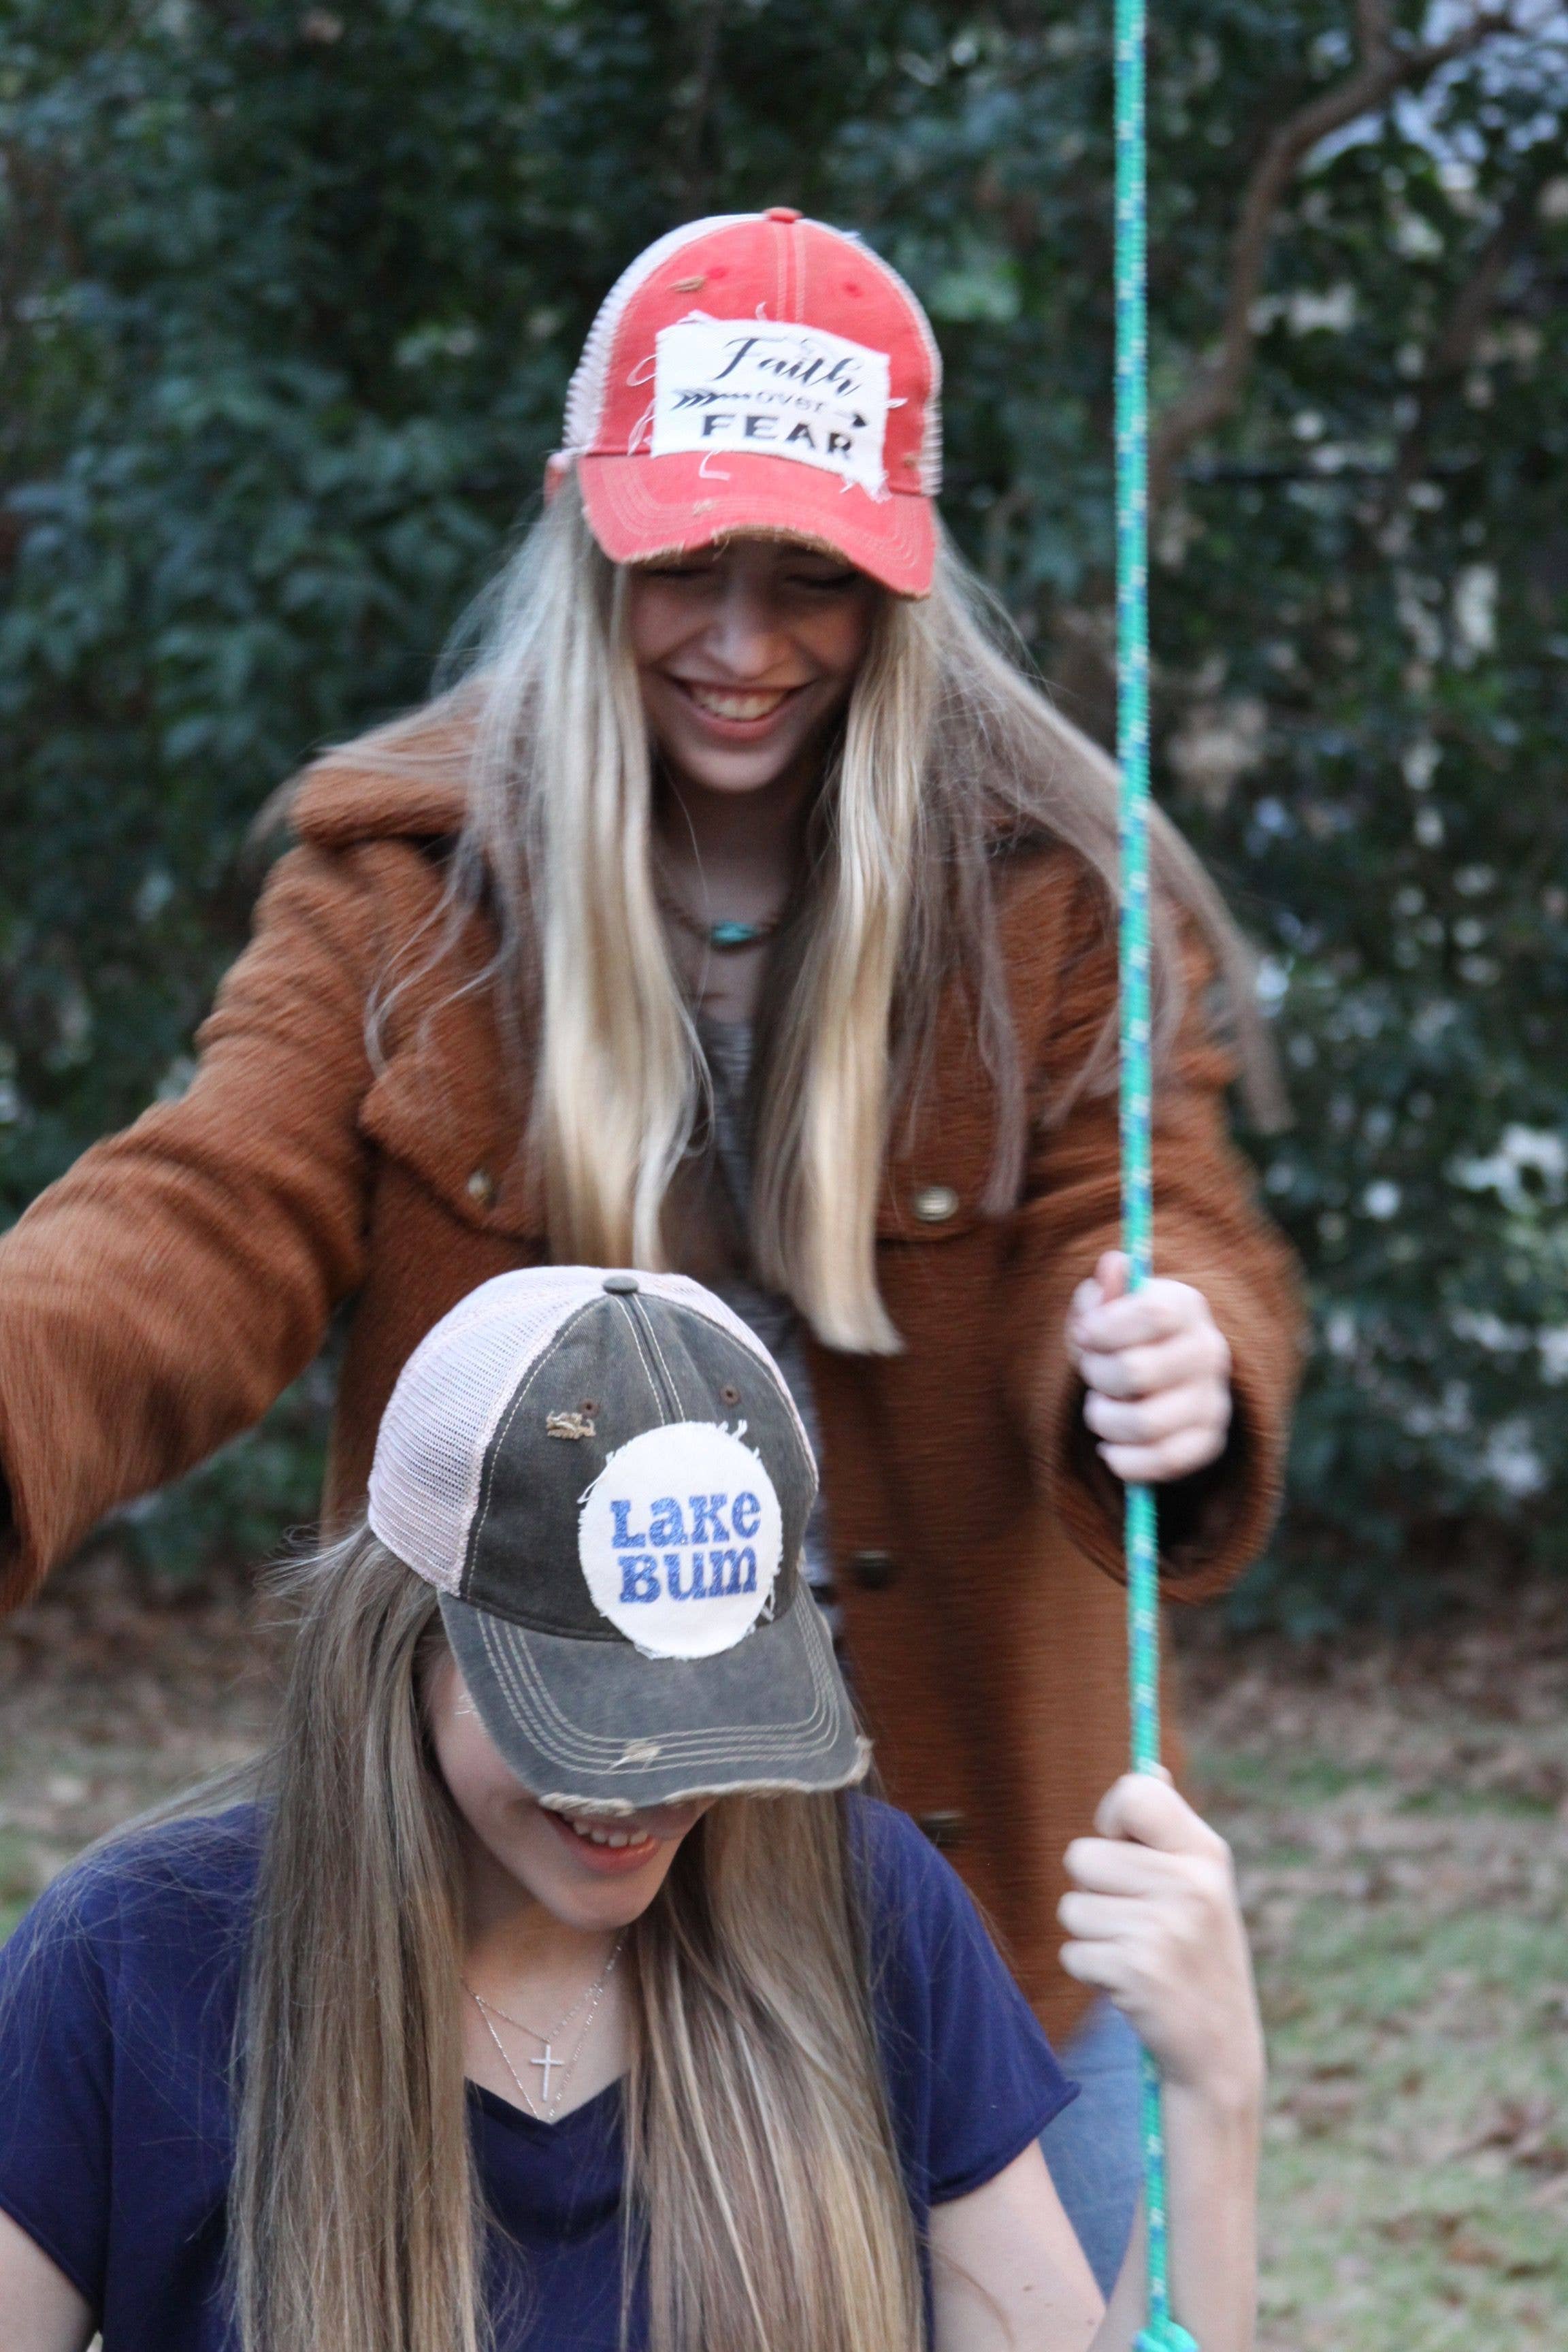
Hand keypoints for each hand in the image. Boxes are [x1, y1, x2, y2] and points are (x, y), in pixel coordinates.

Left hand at [1058, 1772, 1262, 2107]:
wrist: (1220, 2052)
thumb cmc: (1197, 1956)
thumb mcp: (1201, 1885)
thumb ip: (1168, 1827)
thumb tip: (1148, 1763)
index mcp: (1206, 1853)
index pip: (1136, 1792)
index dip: (1112, 1816)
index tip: (1121, 1846)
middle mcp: (1190, 1884)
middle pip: (1082, 1856)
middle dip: (1093, 1892)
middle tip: (1134, 1921)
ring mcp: (1166, 1928)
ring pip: (1072, 1907)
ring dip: (1091, 1936)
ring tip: (1136, 1954)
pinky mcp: (1138, 1970)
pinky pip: (1073, 1952)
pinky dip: (1091, 1972)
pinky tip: (1131, 1985)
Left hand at [1066, 1250, 1231, 1482]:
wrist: (1156, 1376)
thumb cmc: (1121, 1334)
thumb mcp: (1106, 1307)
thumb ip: (1104, 1291)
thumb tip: (1113, 1264)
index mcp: (1187, 1306)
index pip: (1153, 1314)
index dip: (1106, 1327)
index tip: (1083, 1334)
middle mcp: (1210, 1351)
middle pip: (1139, 1372)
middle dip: (1097, 1374)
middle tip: (1090, 1371)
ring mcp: (1214, 1400)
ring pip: (1146, 1423)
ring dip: (1104, 1419)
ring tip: (1099, 1408)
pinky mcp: (1209, 1442)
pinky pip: (1164, 1461)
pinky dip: (1124, 1460)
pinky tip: (1110, 1445)